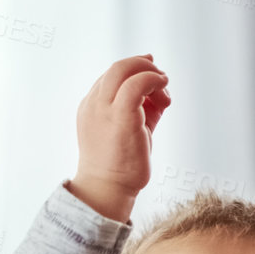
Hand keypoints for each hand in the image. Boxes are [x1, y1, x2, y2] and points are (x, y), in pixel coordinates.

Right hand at [68, 55, 170, 222]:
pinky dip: (154, 81)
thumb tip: (159, 96)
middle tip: (160, 76)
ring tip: (163, 91)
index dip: (133, 71)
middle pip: (116, 67)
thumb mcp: (130, 130)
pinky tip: (164, 93)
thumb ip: (142, 110)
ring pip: (123, 69)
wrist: (108, 189)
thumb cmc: (119, 166)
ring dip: (149, 72)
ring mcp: (104, 109)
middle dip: (141, 64)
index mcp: (90, 107)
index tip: (152, 77)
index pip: (111, 77)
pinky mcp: (121, 115)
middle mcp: (93, 104)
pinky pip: (137, 84)